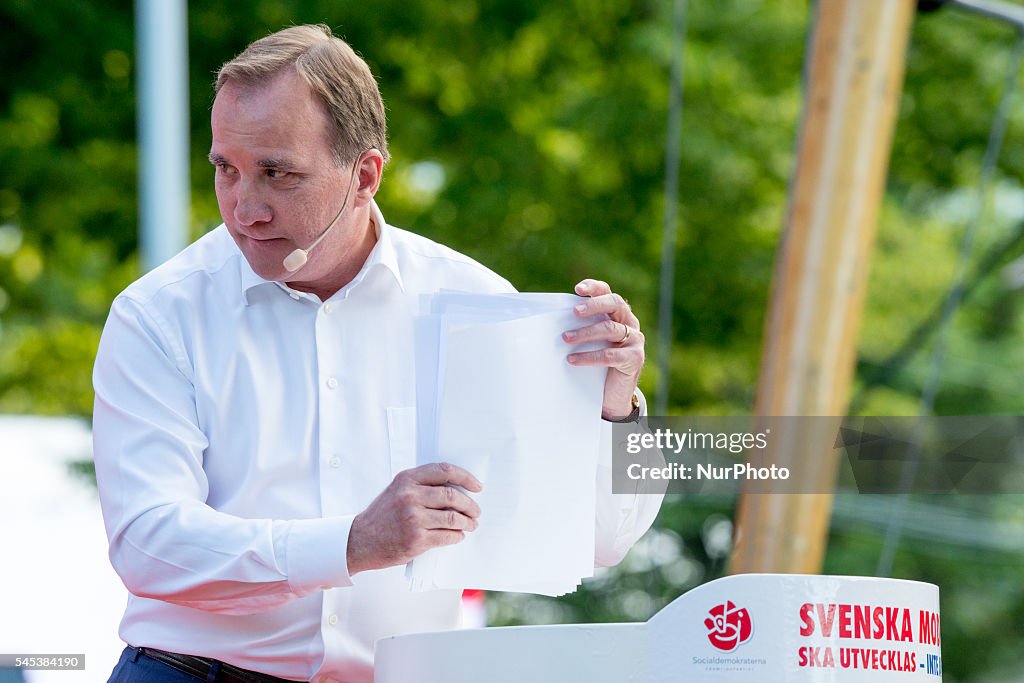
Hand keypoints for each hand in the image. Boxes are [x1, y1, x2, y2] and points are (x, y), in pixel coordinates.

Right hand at [346, 462, 482, 574]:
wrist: (360, 541)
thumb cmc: (381, 515)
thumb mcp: (397, 491)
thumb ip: (421, 486)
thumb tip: (456, 488)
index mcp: (406, 479)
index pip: (444, 471)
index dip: (465, 477)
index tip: (477, 486)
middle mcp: (409, 496)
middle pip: (452, 495)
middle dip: (470, 504)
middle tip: (476, 510)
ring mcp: (413, 518)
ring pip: (453, 518)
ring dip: (467, 522)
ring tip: (471, 524)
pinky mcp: (416, 540)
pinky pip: (446, 536)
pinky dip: (457, 536)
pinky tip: (458, 535)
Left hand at [563, 278, 644, 419]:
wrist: (612, 395)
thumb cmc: (597, 363)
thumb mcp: (588, 342)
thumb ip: (578, 328)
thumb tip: (547, 321)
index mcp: (617, 313)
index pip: (607, 292)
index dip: (594, 287)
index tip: (578, 289)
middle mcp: (629, 322)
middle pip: (615, 304)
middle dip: (594, 305)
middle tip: (575, 311)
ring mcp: (634, 340)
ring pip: (611, 328)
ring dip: (586, 333)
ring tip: (566, 338)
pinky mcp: (634, 358)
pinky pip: (611, 354)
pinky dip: (590, 356)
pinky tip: (573, 360)